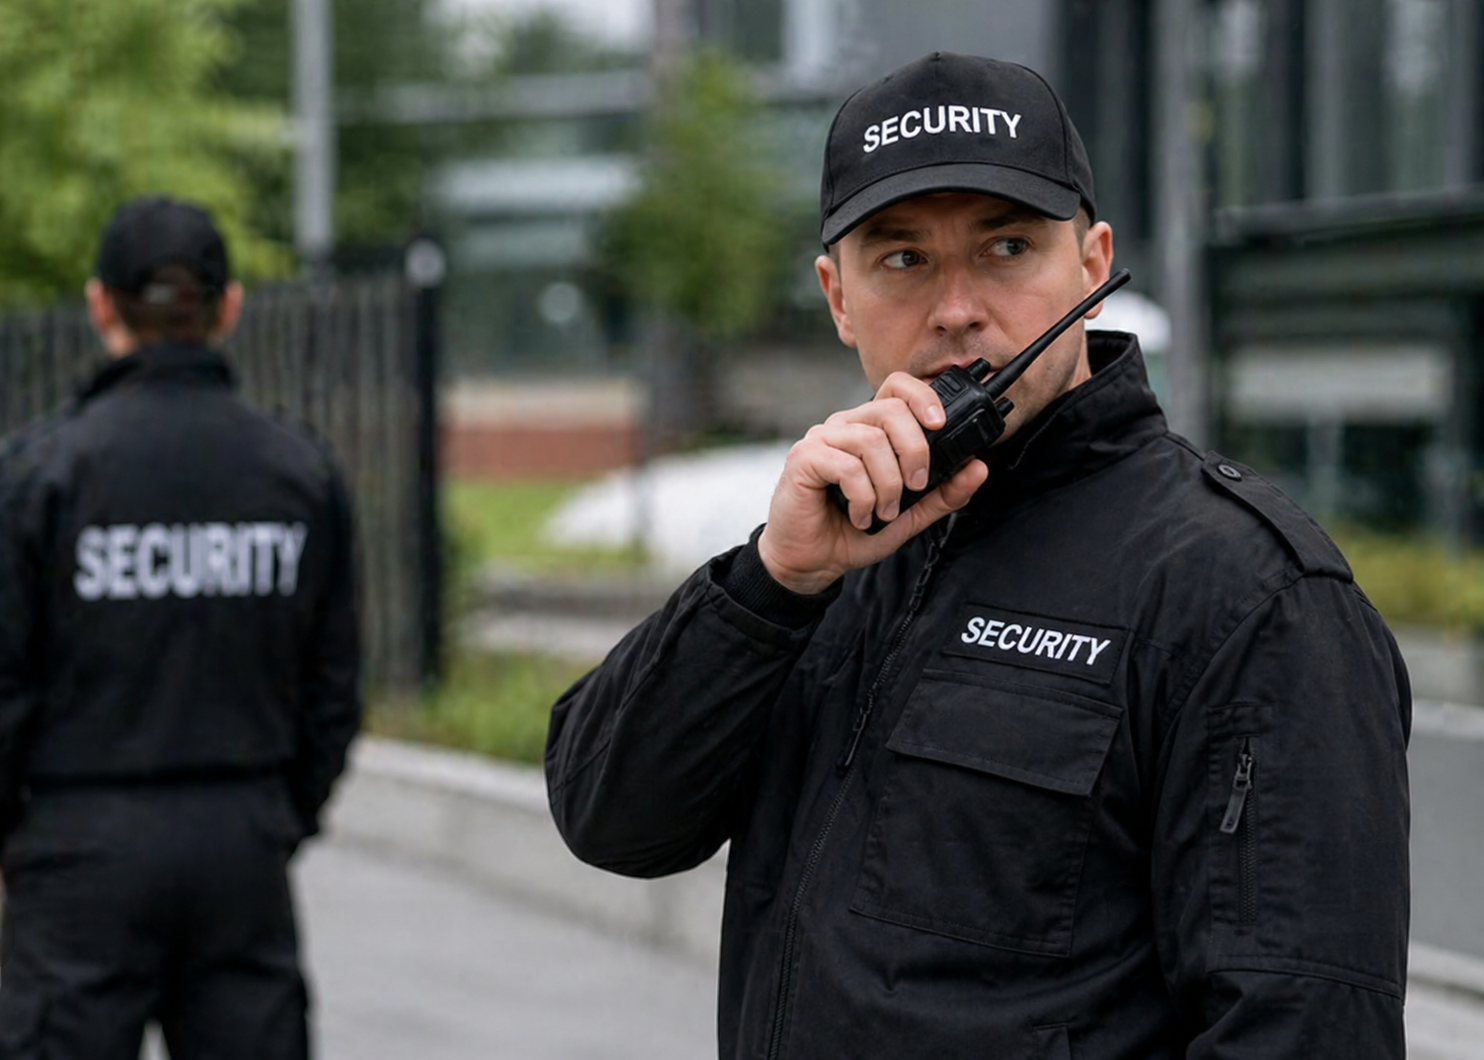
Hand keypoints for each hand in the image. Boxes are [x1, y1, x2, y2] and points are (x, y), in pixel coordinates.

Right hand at [757, 372, 988, 593]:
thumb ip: (944, 492)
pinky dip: (863, 497)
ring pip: (871, 441)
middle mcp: (845, 426)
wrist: (812, 561)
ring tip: (883, 511)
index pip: (897, 388)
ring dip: (888, 485)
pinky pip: (847, 466)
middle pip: (890, 410)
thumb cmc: (853, 532)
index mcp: (870, 428)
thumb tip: (979, 467)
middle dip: (915, 452)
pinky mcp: (804, 458)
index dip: (923, 397)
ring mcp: (822, 439)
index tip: (940, 425)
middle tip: (915, 487)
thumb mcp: (911, 514)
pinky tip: (860, 516)